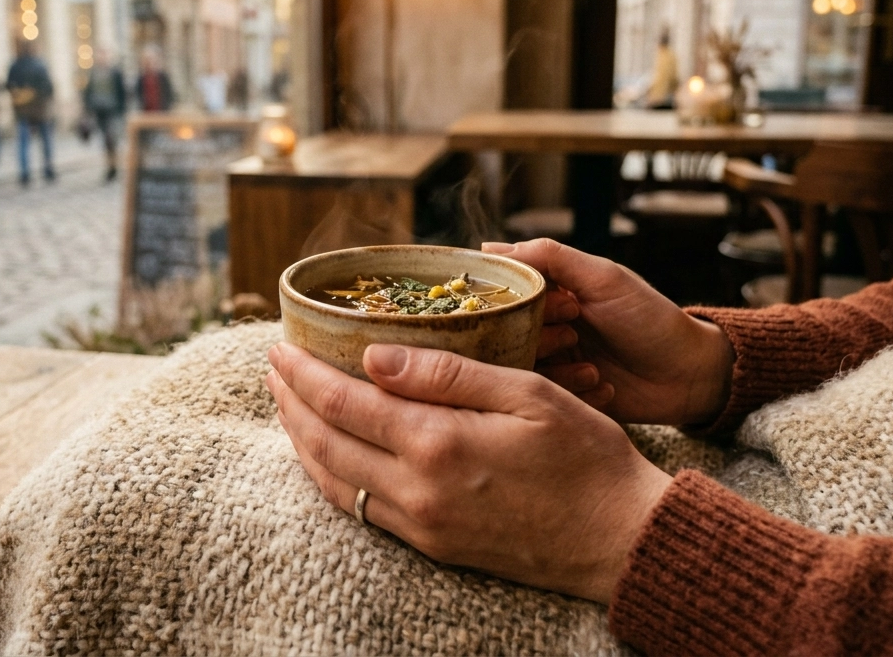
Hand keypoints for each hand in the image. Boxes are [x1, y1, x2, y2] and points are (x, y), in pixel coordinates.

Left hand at [267, 341, 671, 603]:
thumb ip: (447, 373)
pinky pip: (361, 510)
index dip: (303, 373)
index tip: (279, 346)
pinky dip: (331, 477)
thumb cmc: (586, 457)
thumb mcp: (527, 394)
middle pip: (325, 443)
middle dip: (291, 403)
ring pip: (334, 482)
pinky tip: (330, 455)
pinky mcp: (433, 546)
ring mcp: (422, 525)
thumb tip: (373, 356)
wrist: (619, 539)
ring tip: (289, 406)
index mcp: (438, 444)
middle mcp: (417, 491)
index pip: (344, 402)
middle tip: (273, 368)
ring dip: (303, 441)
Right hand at [483, 239, 733, 427]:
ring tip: (592, 367)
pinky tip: (604, 385)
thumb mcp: (603, 278)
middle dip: (539, 339)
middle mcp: (542, 330)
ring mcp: (553, 366)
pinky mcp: (564, 399)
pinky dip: (576, 392)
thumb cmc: (650, 318)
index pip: (502, 297)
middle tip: (572, 335)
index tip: (550, 306)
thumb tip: (489, 246)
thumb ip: (550, 257)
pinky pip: (547, 399)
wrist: (690, 373)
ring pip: (522, 372)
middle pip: (504, 337)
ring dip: (558, 370)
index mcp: (547, 296)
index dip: (514, 303)